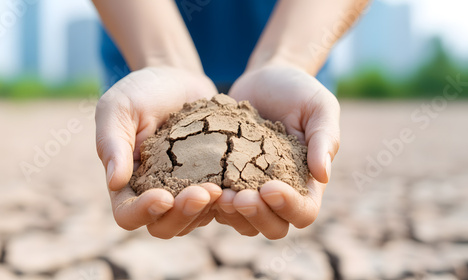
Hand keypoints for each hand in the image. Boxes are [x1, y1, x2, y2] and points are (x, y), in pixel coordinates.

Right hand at [96, 67, 221, 237]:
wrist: (178, 79)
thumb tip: (114, 183)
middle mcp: (154, 193)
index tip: (163, 196)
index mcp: (126, 183)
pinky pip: (217, 205)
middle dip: (183, 215)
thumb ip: (112, 142)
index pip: (127, 214)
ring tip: (222, 189)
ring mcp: (183, 191)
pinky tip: (238, 186)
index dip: (144, 212)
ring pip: (193, 221)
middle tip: (204, 193)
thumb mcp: (119, 108)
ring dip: (206, 211)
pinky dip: (226, 201)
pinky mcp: (209, 182)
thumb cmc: (142, 90)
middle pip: (164, 227)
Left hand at [216, 63, 339, 238]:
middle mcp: (280, 193)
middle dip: (257, 216)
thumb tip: (324, 175)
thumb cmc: (298, 91)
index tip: (269, 187)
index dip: (288, 207)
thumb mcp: (319, 107)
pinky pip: (219, 204)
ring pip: (244, 222)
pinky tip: (198, 185)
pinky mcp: (226, 181)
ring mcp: (251, 190)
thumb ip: (325, 138)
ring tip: (216, 193)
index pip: (304, 211)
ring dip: (231, 214)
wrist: (264, 79)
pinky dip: (210, 201)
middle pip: (273, 227)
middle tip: (238, 197)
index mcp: (307, 182)